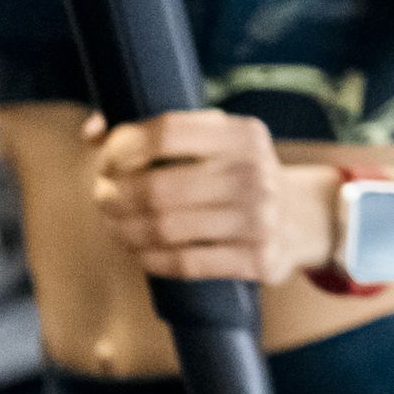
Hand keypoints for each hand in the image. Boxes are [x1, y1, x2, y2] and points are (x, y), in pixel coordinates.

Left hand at [87, 109, 330, 284]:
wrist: (302, 218)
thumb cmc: (239, 175)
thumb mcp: (217, 141)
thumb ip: (158, 132)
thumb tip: (91, 130)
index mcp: (243, 135)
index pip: (168, 132)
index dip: (123, 147)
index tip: (106, 160)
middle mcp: (255, 173)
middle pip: (159, 187)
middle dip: (115, 195)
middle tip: (102, 198)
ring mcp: (260, 219)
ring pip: (166, 229)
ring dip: (125, 230)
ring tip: (114, 225)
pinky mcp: (259, 259)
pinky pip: (186, 263)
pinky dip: (151, 259)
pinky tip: (140, 252)